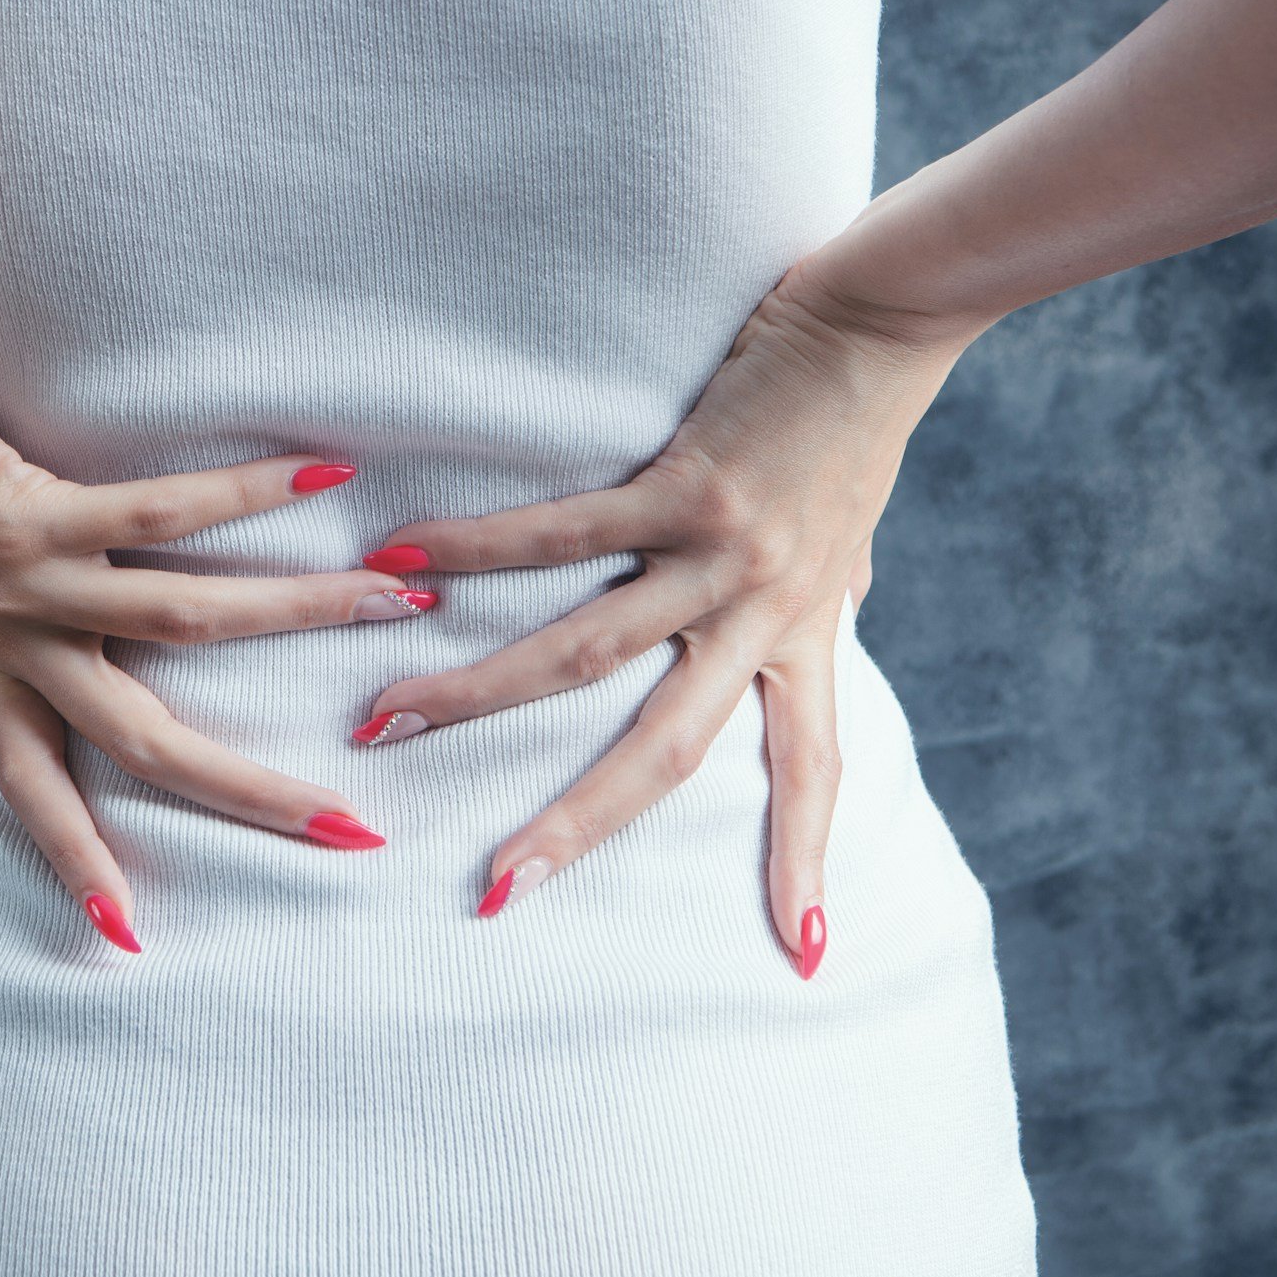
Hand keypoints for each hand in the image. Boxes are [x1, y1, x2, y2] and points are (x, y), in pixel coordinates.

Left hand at [0, 328, 435, 952]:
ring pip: (182, 624)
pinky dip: (246, 495)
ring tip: (391, 599)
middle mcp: (14, 643)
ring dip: (297, 613)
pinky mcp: (33, 507)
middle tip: (353, 831)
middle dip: (253, 793)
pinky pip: (157, 512)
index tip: (129, 940)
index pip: (38, 793)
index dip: (78, 866)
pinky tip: (320, 474)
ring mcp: (26, 581)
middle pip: (144, 744)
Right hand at [354, 259, 979, 976]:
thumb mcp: (850, 536)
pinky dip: (476, 546)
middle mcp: (766, 614)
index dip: (806, 863)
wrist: (888, 319)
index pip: (812, 773)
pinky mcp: (686, 481)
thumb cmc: (859, 421)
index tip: (804, 957)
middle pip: (666, 751)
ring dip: (481, 692)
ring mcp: (723, 554)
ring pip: (588, 653)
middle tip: (498, 888)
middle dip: (578, 825)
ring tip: (389, 718)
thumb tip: (831, 606)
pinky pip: (563, 531)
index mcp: (806, 637)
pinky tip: (403, 553)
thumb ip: (821, 591)